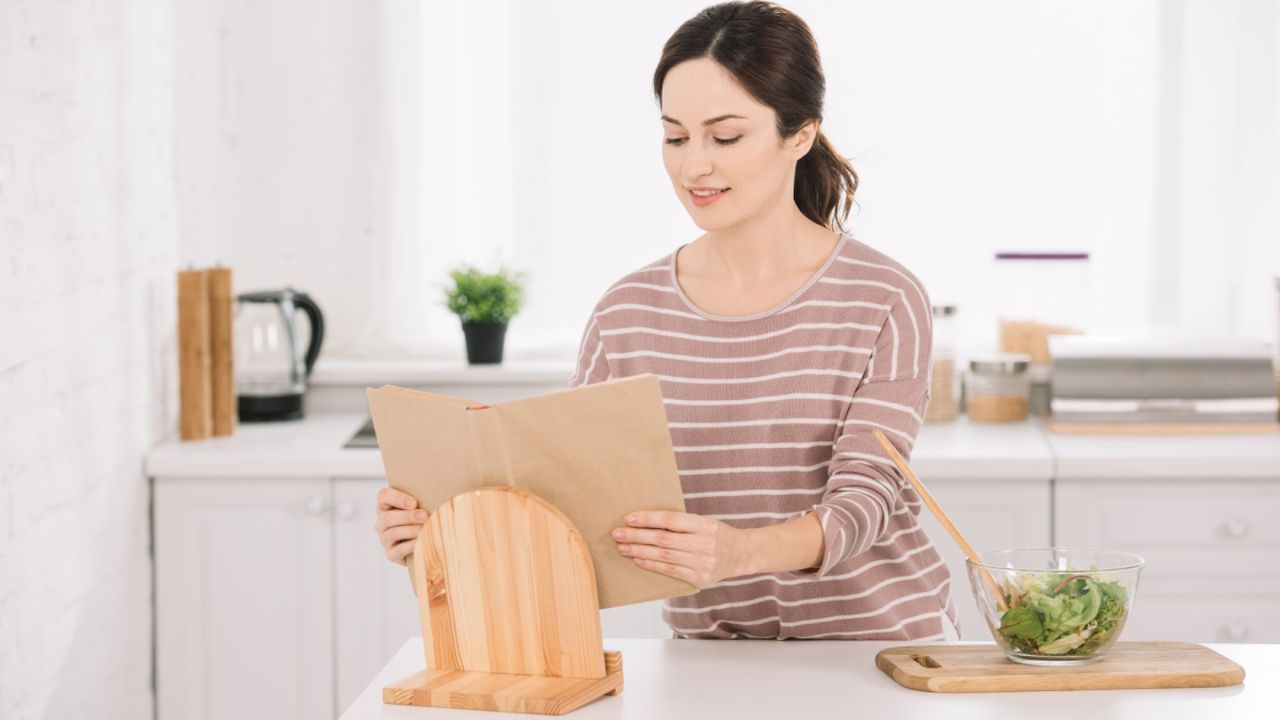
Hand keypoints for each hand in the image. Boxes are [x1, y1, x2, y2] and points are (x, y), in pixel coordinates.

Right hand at [375, 486, 427, 564]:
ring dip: (410, 530)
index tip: (414, 502)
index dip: (397, 498)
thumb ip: (426, 496)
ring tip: (425, 528)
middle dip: (407, 516)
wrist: (427, 545)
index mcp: (386, 506)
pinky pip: (399, 550)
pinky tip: (422, 541)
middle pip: (387, 517)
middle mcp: (382, 522)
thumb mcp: (423, 505)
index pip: (383, 496)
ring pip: (392, 533)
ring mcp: (385, 539)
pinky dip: (411, 545)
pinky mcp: (391, 554)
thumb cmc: (425, 518)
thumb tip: (445, 488)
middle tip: (425, 516)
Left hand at [611, 510, 753, 587]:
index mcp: (705, 525)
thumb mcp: (705, 522)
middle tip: (618, 534)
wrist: (743, 554)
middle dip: (637, 537)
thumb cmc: (718, 534)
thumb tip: (647, 521)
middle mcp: (705, 544)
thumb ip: (682, 523)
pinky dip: (652, 565)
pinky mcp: (700, 579)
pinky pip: (670, 571)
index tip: (630, 518)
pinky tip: (639, 560)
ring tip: (623, 548)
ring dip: (640, 552)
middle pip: (664, 540)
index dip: (649, 519)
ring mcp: (703, 564)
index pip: (671, 520)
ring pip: (664, 557)